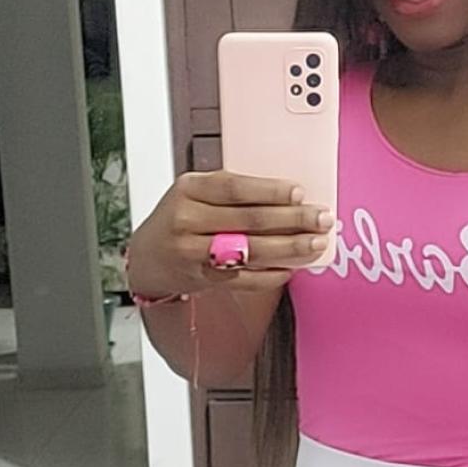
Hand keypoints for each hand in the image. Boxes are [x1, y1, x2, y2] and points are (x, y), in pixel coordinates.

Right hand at [126, 170, 333, 300]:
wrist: (146, 259)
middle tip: (321, 219)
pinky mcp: (202, 279)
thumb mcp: (194, 193)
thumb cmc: (177, 219)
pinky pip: (244, 278)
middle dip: (292, 220)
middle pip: (249, 220)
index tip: (300, 193)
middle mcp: (188, 220)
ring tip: (315, 244)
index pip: (235, 188)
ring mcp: (193, 252)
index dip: (270, 191)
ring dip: (289, 248)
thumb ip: (230, 192)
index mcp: (188, 189)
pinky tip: (291, 269)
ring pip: (250, 251)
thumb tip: (286, 195)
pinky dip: (270, 275)